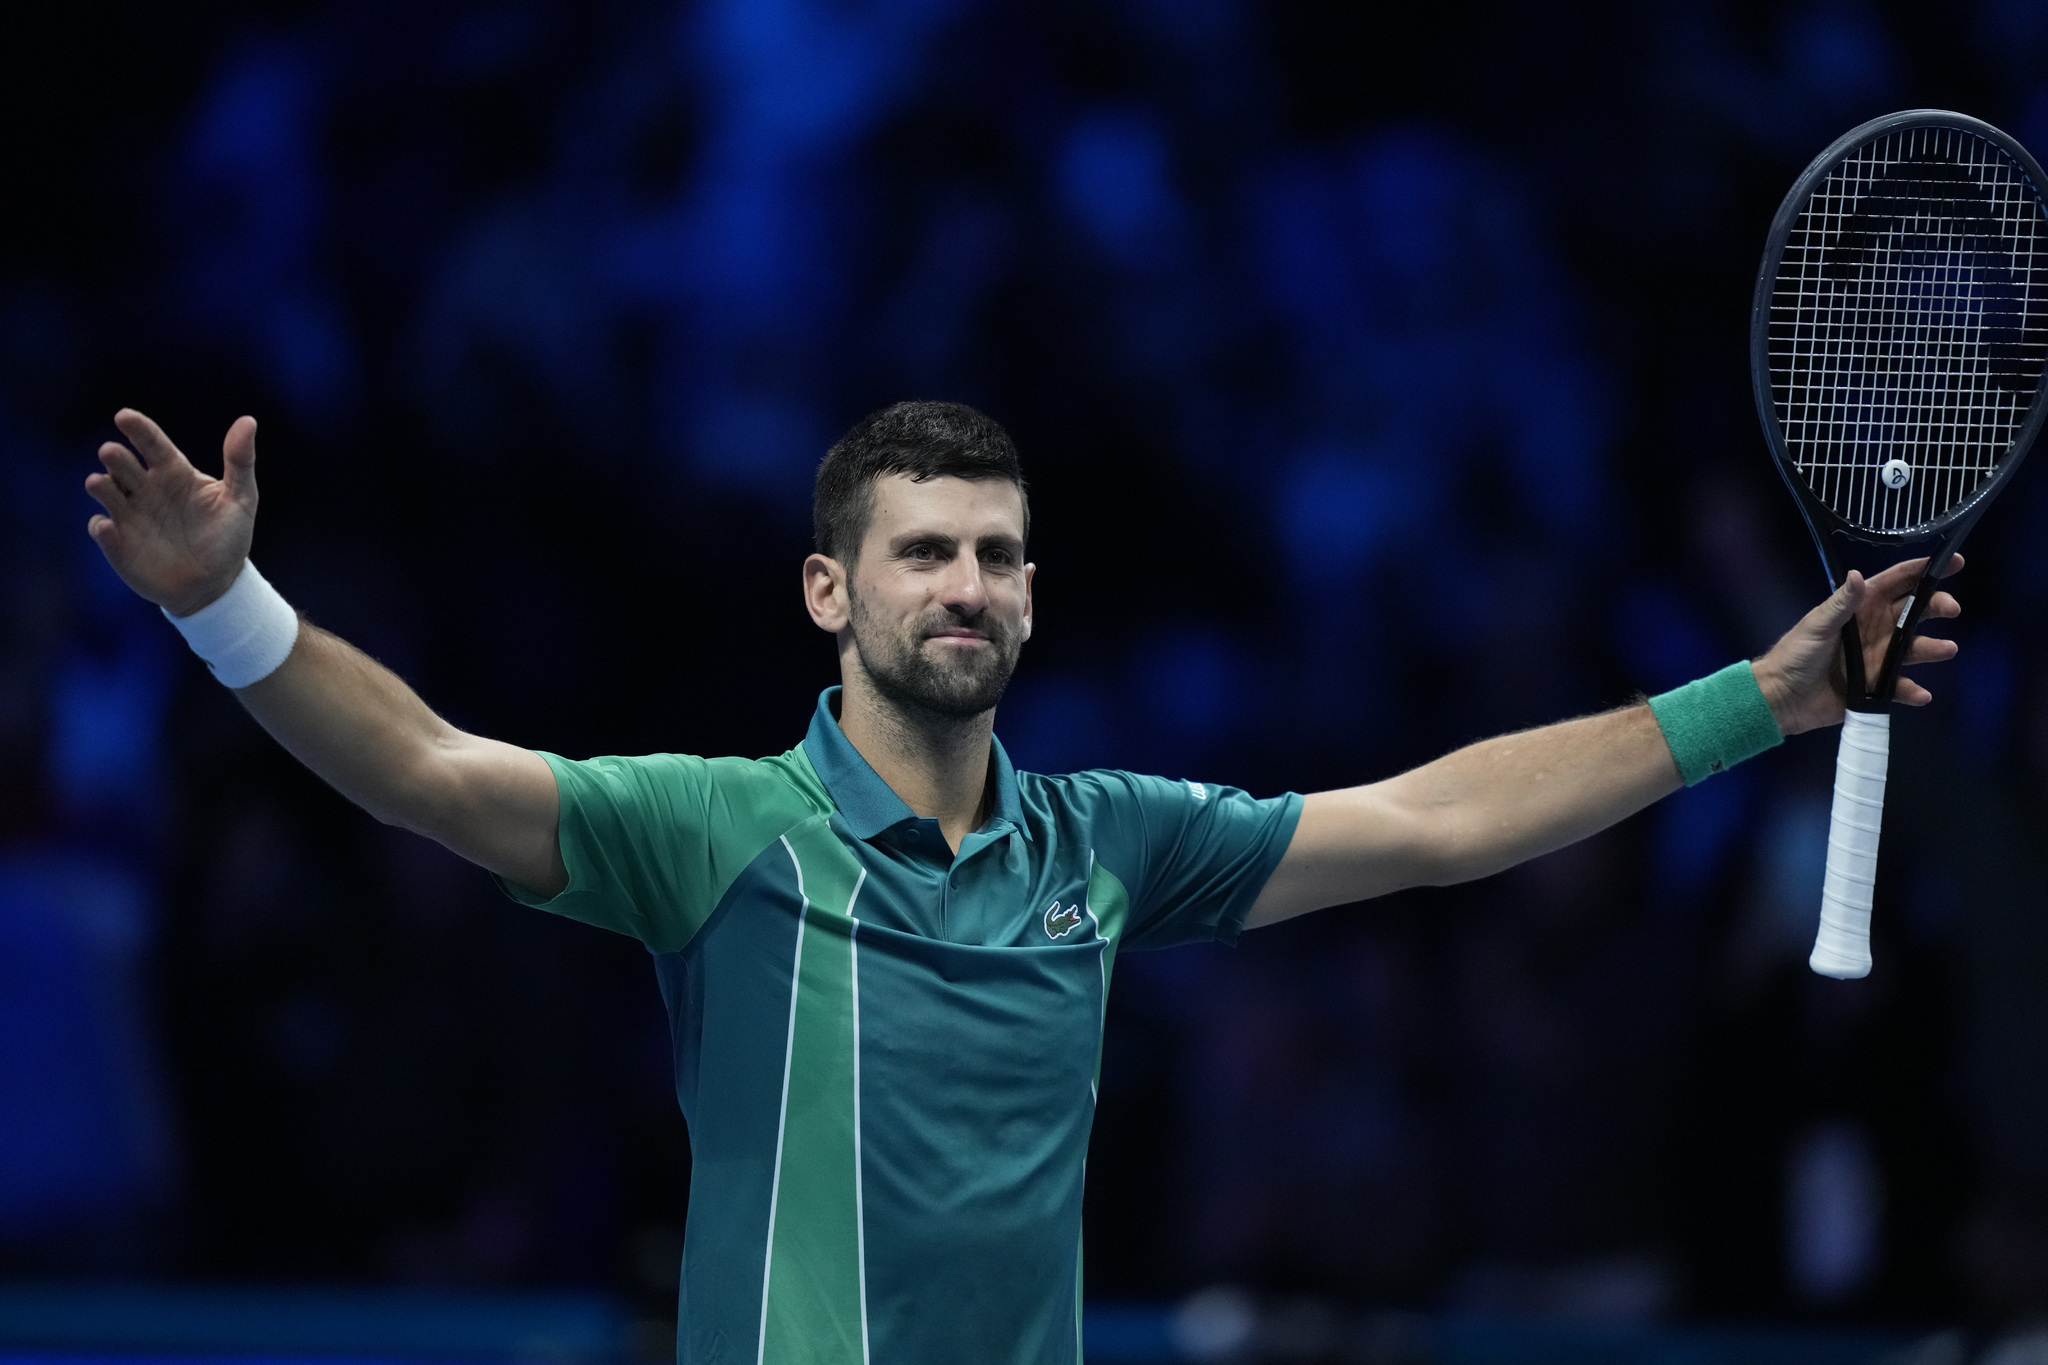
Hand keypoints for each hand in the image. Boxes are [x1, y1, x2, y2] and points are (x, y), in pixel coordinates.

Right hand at [85, 410, 259, 616]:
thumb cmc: (228, 537)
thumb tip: (248, 420)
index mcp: (173, 473)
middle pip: (124, 466)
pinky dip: (101, 528)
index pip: (153, 444)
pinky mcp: (118, 543)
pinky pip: (103, 531)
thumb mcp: (241, 499)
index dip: (139, 429)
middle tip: (111, 452)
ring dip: (101, 486)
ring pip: (107, 493)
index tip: (125, 417)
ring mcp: (129, 515)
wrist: (216, 584)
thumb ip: (240, 461)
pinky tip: (106, 526)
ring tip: (100, 482)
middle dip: (115, 458)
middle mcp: (145, 489)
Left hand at [1751, 556, 1962, 735]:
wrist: (1782, 697)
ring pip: (1916, 648)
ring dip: (1933, 648)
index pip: (1898, 583)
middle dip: (1937, 606)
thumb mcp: (1817, 625)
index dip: (1925, 570)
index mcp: (1861, 607)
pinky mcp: (1877, 686)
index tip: (1955, 562)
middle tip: (1951, 609)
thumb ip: (1841, 603)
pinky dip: (1912, 691)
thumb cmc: (1796, 654)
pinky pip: (1901, 687)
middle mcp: (1876, 628)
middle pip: (1916, 612)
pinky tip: (1920, 694)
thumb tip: (1858, 575)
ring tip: (1946, 649)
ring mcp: (1879, 657)